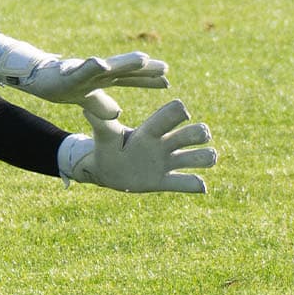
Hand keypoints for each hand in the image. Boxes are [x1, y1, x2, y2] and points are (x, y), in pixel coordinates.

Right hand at [0, 34, 168, 114]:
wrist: (35, 77)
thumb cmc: (60, 84)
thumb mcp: (85, 99)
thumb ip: (102, 104)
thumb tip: (118, 114)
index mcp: (102, 78)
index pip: (130, 78)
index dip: (147, 79)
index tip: (167, 81)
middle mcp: (97, 71)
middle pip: (125, 70)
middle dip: (144, 69)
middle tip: (165, 68)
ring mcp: (84, 70)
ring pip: (108, 65)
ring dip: (125, 62)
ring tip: (142, 59)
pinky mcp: (69, 72)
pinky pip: (82, 69)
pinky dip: (92, 65)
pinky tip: (102, 63)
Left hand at [58, 98, 216, 193]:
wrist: (106, 169)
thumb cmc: (106, 147)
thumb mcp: (104, 136)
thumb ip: (102, 124)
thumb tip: (87, 109)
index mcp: (151, 130)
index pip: (173, 113)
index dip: (180, 112)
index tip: (181, 114)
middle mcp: (164, 144)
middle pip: (194, 132)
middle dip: (199, 133)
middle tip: (194, 138)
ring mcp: (167, 163)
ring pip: (200, 157)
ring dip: (206, 157)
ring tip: (203, 159)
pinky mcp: (165, 181)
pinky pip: (189, 183)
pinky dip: (197, 184)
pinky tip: (200, 186)